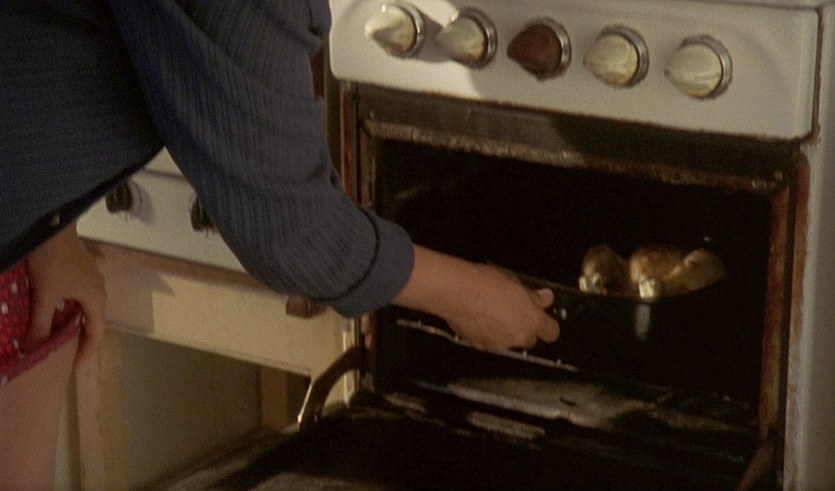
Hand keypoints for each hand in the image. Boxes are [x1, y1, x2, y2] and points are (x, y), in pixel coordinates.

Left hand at [26, 223, 106, 365]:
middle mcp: (100, 290)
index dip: (87, 351)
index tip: (75, 366)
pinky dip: (72, 309)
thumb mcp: (44, 295)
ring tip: (61, 334)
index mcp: (96, 298)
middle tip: (67, 353)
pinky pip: (82, 297)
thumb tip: (32, 350)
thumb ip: (40, 324)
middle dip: (81, 338)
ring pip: (87, 308)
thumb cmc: (52, 262)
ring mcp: (93, 279)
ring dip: (76, 323)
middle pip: (94, 321)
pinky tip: (58, 310)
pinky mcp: (84, 271)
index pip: (96, 332)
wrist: (53, 227)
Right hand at [393, 245, 559, 351]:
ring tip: (492, 314)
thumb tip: (545, 298)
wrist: (458, 292)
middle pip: (529, 340)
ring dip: (505, 333)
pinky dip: (488, 335)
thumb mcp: (515, 283)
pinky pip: (490, 343)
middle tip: (513, 312)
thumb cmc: (486, 283)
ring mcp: (499, 345)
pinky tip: (480, 320)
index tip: (541, 317)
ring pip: (509, 343)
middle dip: (523, 329)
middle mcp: (518, 337)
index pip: (551, 332)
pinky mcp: (480, 347)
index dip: (546, 325)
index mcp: (532, 321)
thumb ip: (533, 296)